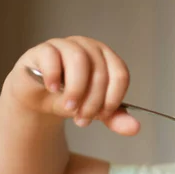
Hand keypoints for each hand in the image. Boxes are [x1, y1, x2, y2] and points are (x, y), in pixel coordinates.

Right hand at [7, 36, 139, 135]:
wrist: (38, 97)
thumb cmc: (70, 98)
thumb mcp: (93, 111)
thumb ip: (114, 118)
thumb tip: (135, 128)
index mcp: (107, 59)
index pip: (120, 74)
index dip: (114, 98)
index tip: (103, 115)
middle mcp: (90, 47)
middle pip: (100, 72)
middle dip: (93, 101)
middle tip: (83, 120)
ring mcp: (67, 45)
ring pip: (79, 60)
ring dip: (76, 89)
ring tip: (69, 108)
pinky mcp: (44, 49)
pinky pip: (52, 56)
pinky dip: (54, 75)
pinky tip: (53, 89)